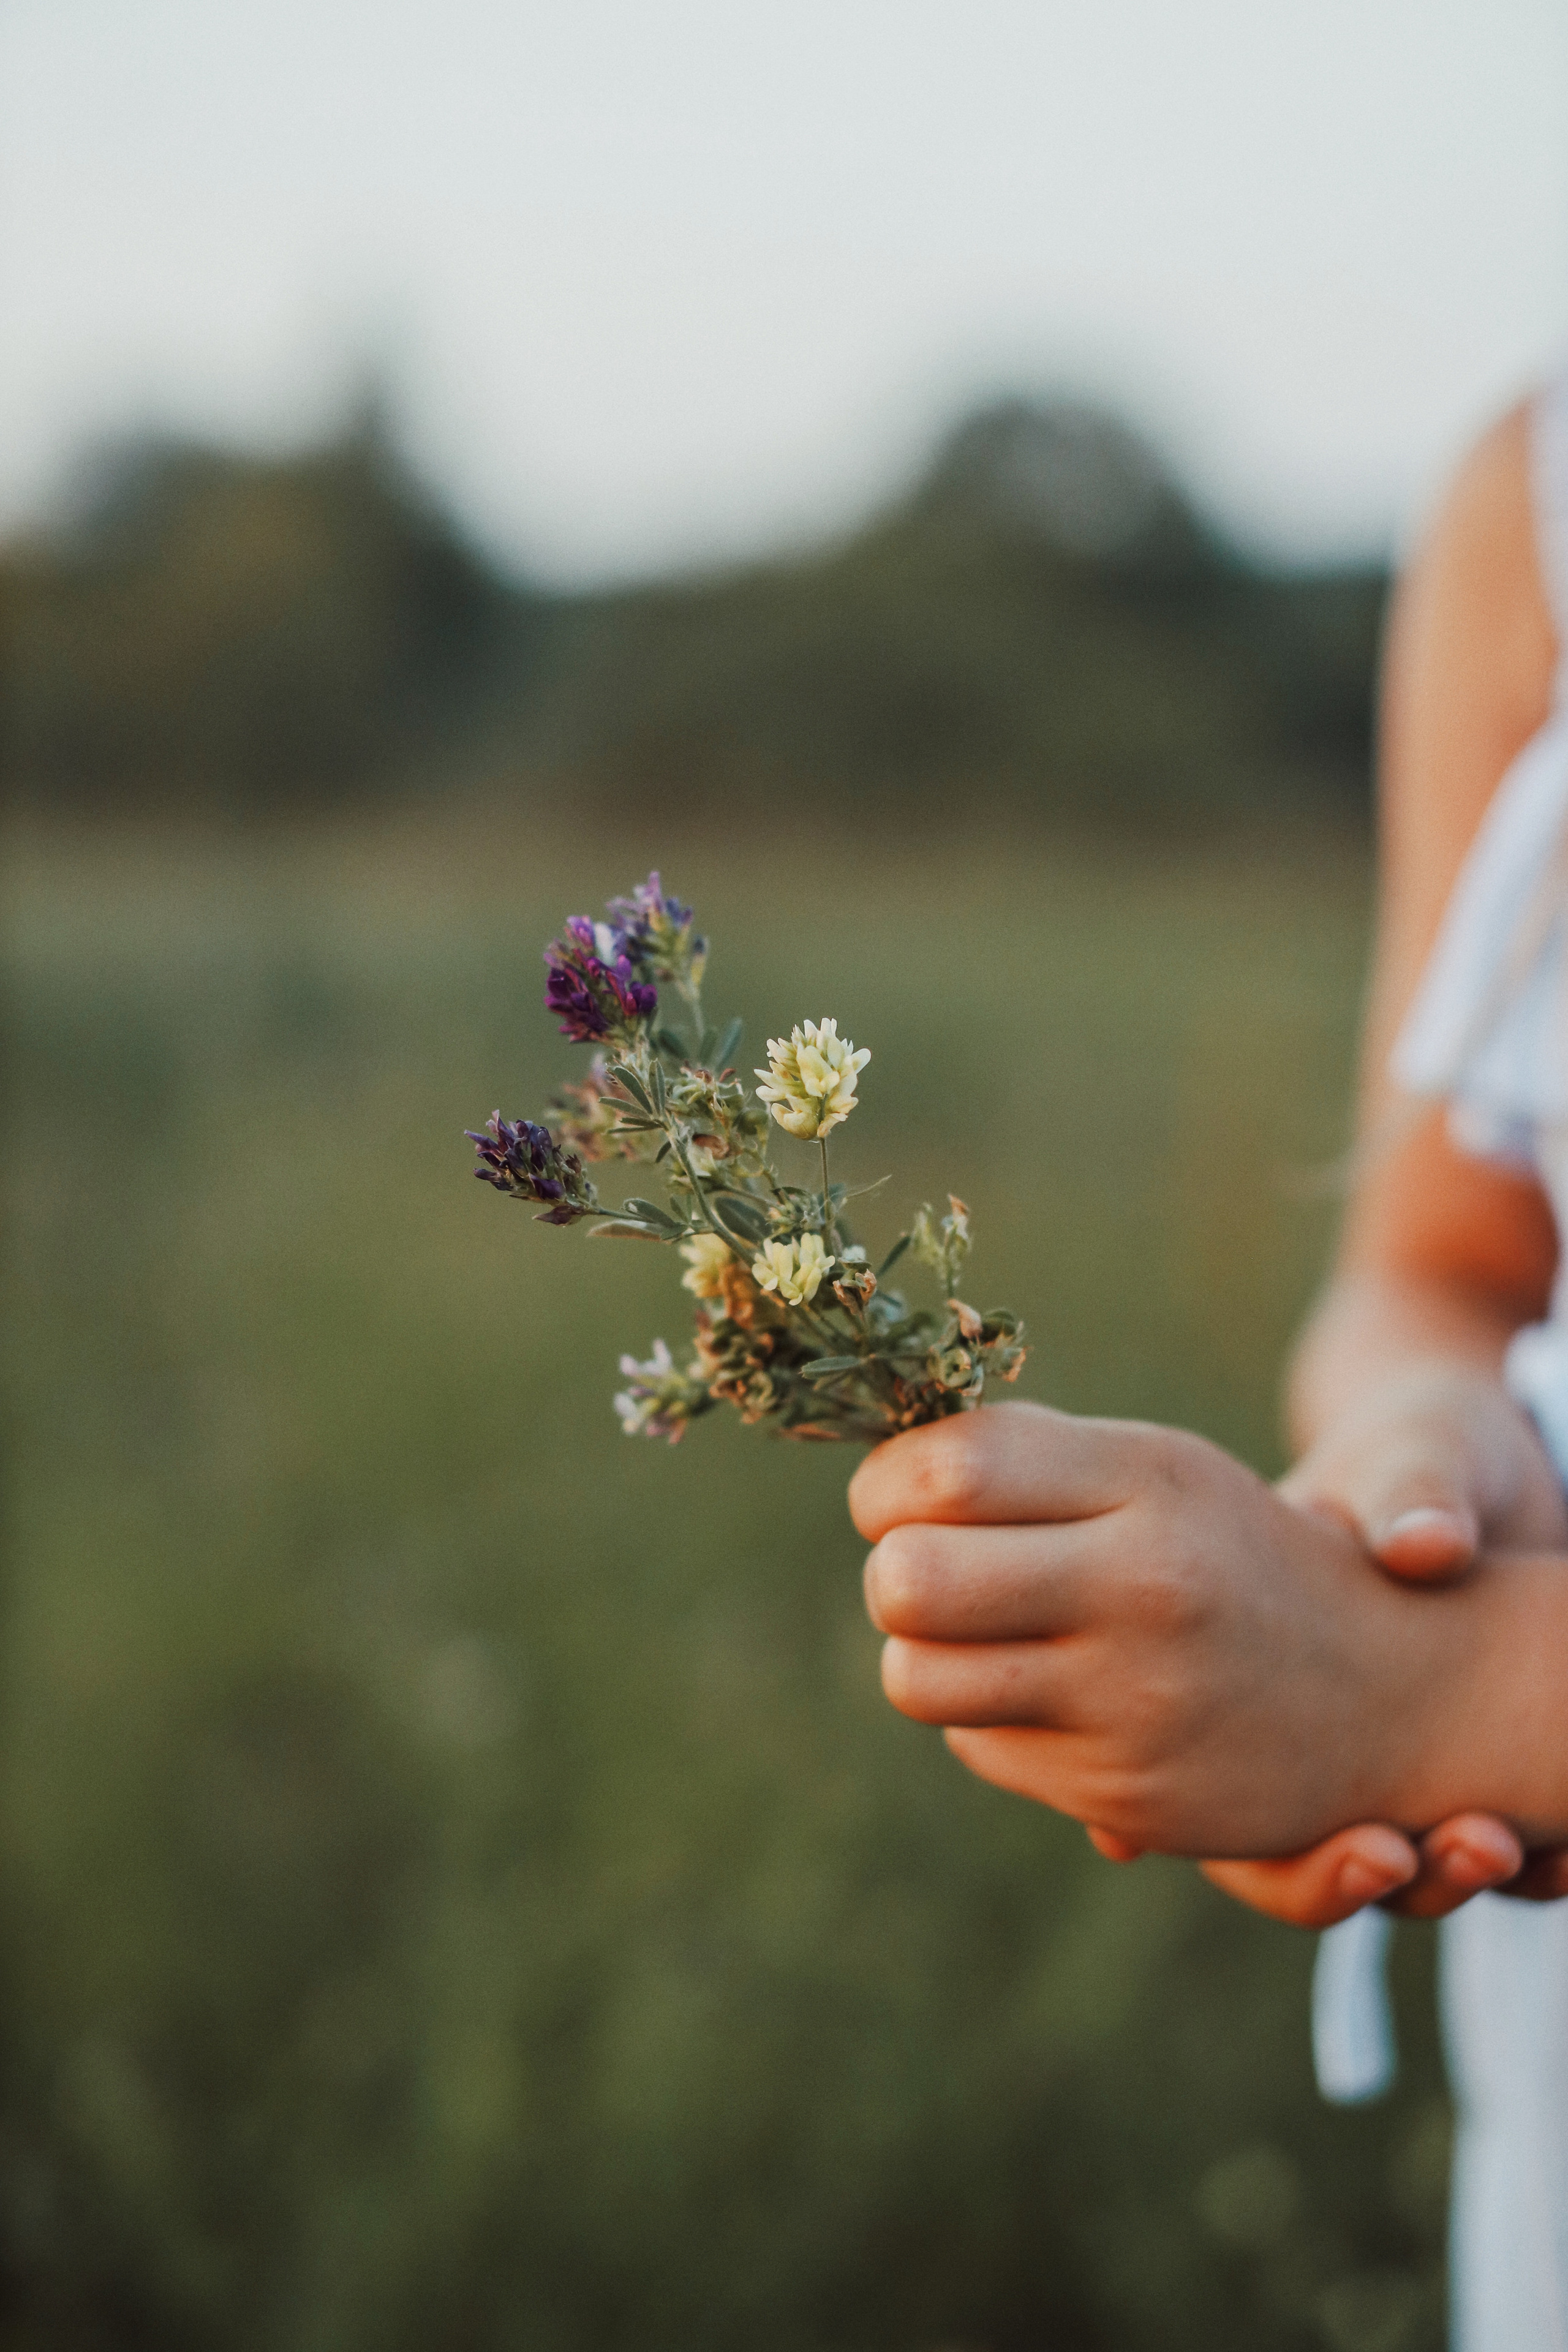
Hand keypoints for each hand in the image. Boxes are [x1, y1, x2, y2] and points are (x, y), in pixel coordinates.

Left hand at [852, 1402, 1476, 1860]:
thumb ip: (1019, 1458)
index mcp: (1145, 1479)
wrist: (1385, 1685)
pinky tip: (1060, 1698)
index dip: (886, 1486)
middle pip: (906, 1582)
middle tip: (924, 1569)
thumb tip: (878, 1482)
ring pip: (915, 1678)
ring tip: (979, 1634)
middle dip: (891, 1574)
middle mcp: (1142, 1584)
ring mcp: (1133, 1698)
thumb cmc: (1222, 1550)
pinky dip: (990, 1720)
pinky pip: (976, 1744)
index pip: (946, 1470)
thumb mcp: (1148, 1469)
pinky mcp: (1125, 1791)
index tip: (897, 1499)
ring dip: (923, 1655)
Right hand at [1200, 1366, 1567, 1925]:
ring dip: (1459, 1880)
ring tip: (1512, 1846)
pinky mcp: (1486, 1776)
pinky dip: (1540, 1865)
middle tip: (1470, 1844)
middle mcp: (1313, 1748)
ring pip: (1410, 1877)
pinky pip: (1504, 1853)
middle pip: (1311, 1866)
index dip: (1275, 1859)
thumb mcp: (1411, 1454)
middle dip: (1380, 1879)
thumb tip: (1423, 1546)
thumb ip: (1407, 1491)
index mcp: (1245, 1682)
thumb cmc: (1421, 1453)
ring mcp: (1403, 1771)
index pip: (1217, 1813)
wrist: (1489, 1475)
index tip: (1369, 1845)